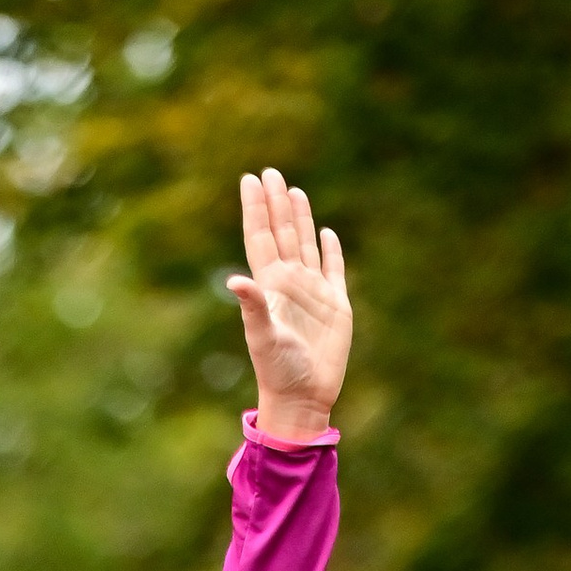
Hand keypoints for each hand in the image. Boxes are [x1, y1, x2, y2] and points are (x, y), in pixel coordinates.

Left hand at [227, 169, 350, 437]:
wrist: (303, 398)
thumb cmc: (279, 371)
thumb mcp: (263, 338)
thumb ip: (253, 307)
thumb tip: (234, 280)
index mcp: (270, 286)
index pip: (260, 238)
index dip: (256, 209)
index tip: (250, 179)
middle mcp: (289, 284)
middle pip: (281, 233)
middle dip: (276, 203)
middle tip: (270, 172)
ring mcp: (312, 292)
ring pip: (305, 244)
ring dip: (300, 217)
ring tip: (294, 191)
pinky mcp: (335, 305)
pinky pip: (332, 269)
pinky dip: (330, 250)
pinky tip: (326, 232)